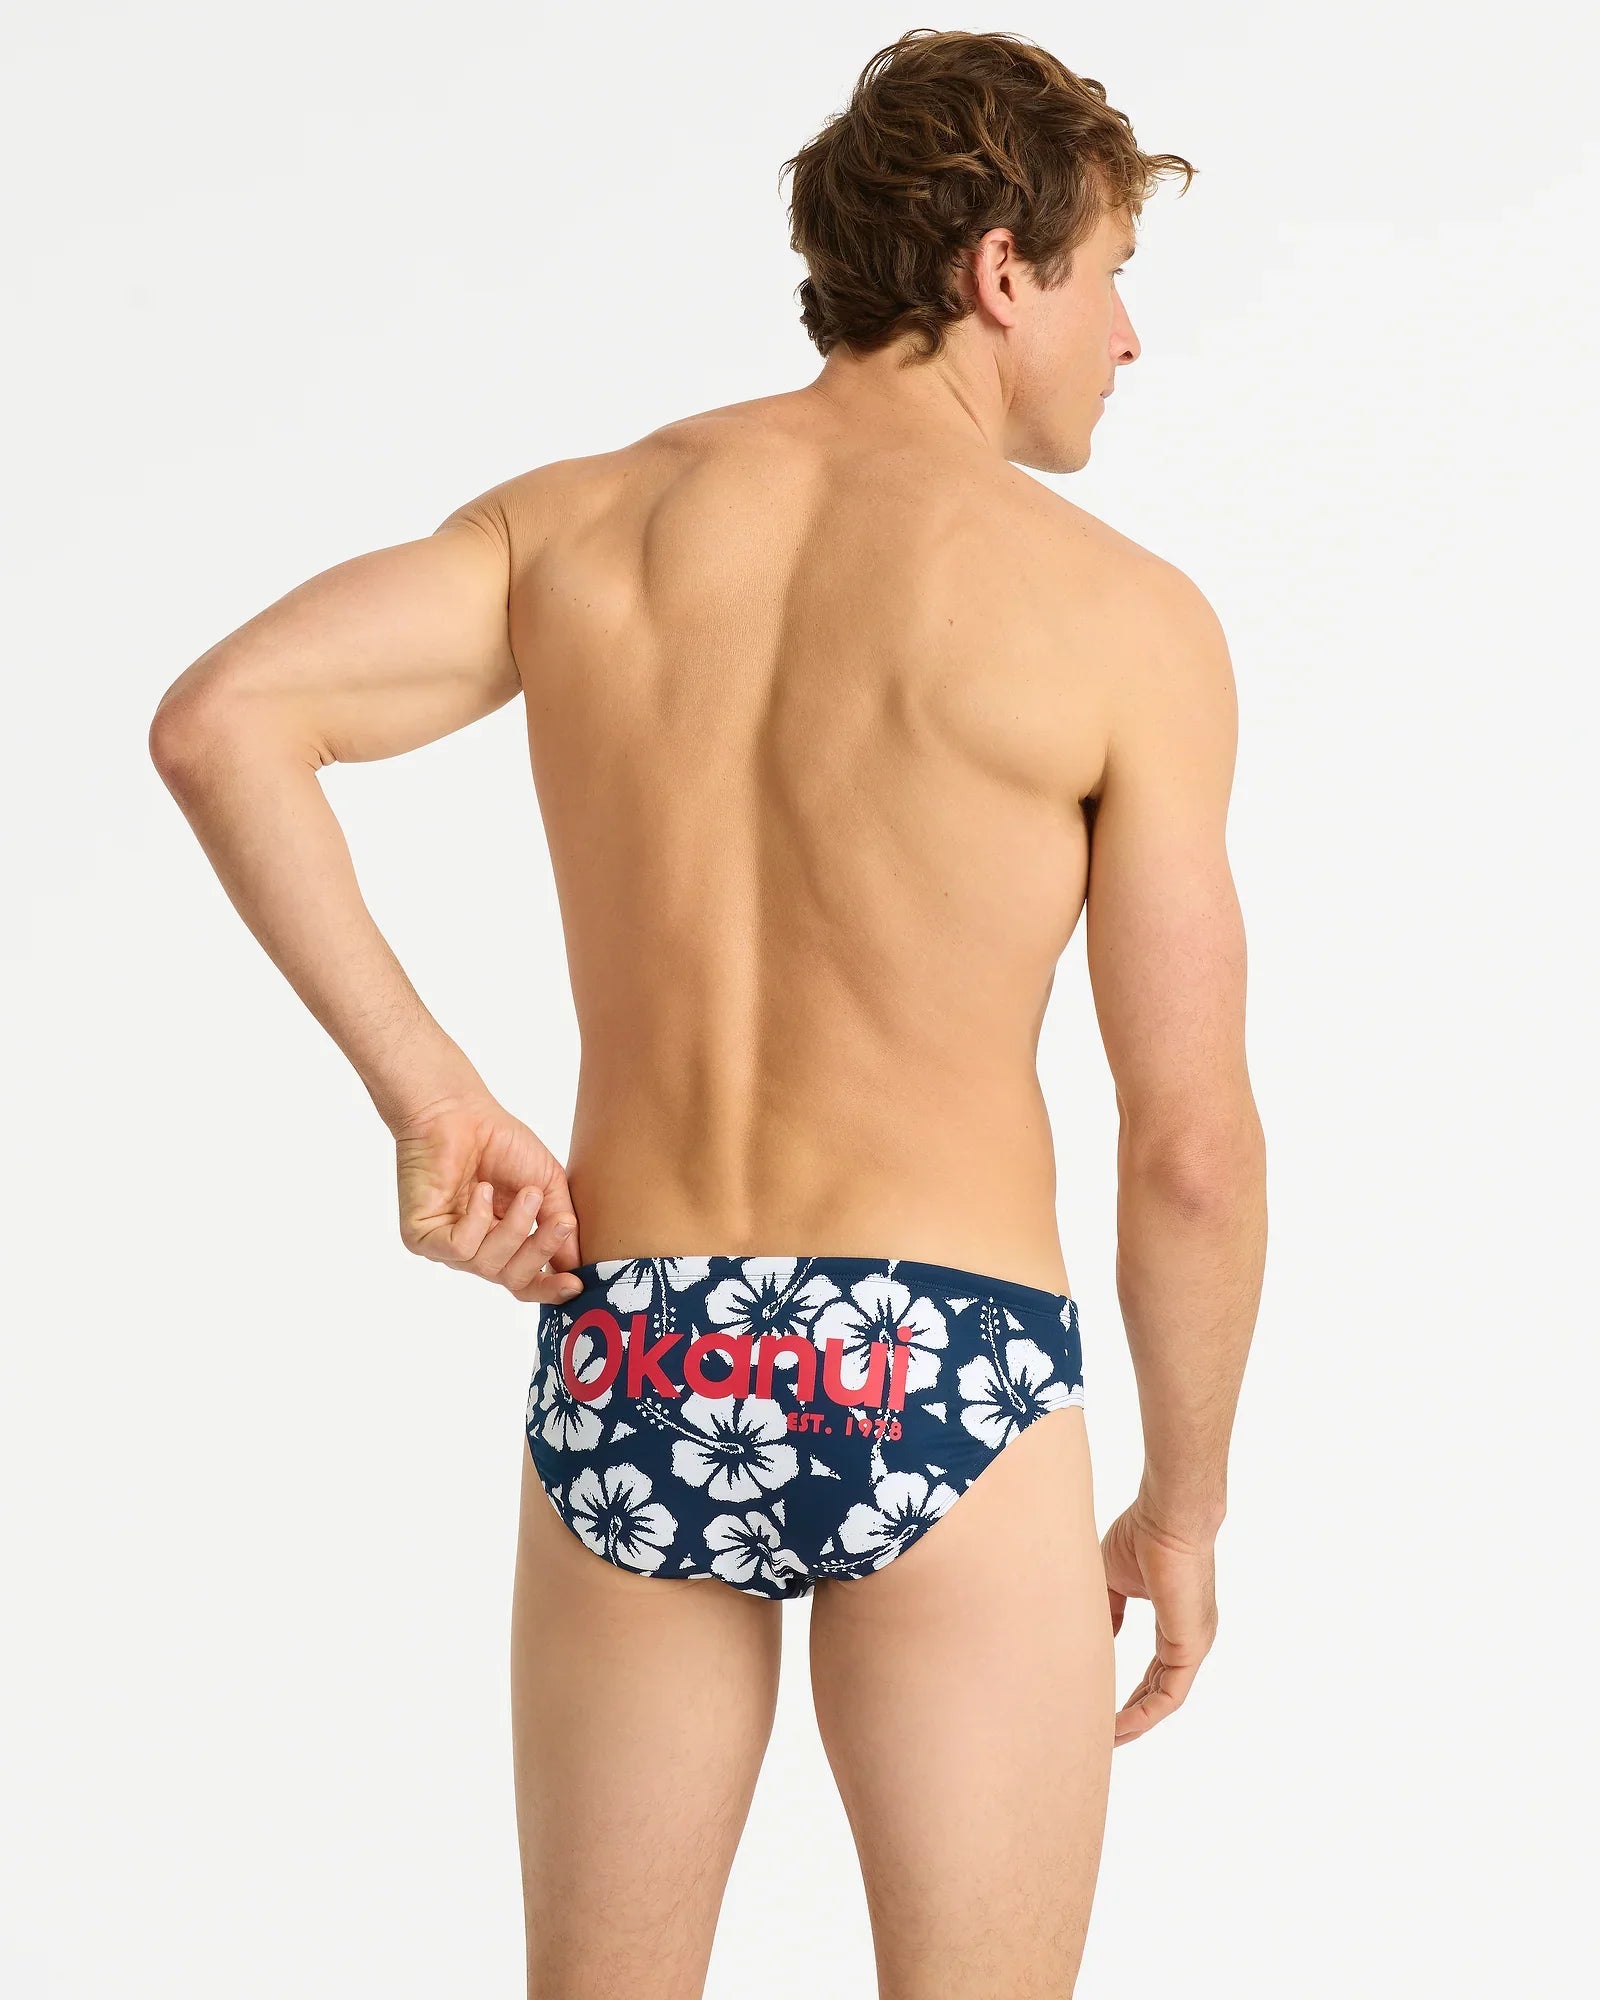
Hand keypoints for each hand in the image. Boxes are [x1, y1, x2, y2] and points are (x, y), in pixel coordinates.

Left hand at [392, 1093, 584, 1304]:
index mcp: (503, 1242)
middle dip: (540, 1252)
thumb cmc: (501, 1143)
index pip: (525, 1281)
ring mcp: (447, 1246)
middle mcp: (475, 1250)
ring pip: (488, 1265)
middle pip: (512, 1280)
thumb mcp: (546, 1184)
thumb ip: (559, 1225)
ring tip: (525, 1193)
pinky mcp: (421, 1237)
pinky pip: (459, 1248)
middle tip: (560, 1224)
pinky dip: (479, 1220)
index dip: (550, 1287)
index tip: (576, 1285)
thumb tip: (577, 1266)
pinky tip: (482, 1190)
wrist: (459, 1113)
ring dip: (515, 1229)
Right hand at [1100, 1502, 1218, 1745]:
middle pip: (1160, 1691)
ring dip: (1137, 1723)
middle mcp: (1189, 1637)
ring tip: (1107, 1740)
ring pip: (1166, 1699)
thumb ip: (1109, 1611)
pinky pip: (1170, 1695)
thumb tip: (1101, 1638)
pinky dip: (1145, 1714)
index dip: (1129, 1692)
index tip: (1103, 1708)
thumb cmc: (1142, 1536)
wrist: (1165, 1517)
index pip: (1154, 1670)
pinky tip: (1120, 1726)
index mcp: (1175, 1622)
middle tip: (1103, 1736)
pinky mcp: (1191, 1646)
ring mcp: (1194, 1644)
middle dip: (1131, 1716)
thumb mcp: (1114, 1580)